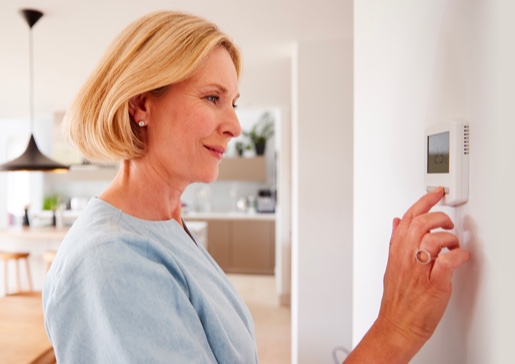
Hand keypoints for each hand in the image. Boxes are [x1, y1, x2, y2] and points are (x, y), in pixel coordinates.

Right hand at [376, 187, 470, 352]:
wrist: (398, 325)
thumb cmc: (396, 299)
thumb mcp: (391, 264)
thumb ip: (395, 241)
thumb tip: (397, 221)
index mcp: (396, 251)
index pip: (408, 217)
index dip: (423, 201)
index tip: (435, 193)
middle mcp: (406, 257)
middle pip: (421, 223)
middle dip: (439, 217)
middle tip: (447, 223)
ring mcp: (419, 270)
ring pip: (434, 239)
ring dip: (449, 238)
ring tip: (453, 245)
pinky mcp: (434, 284)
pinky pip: (447, 262)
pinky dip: (458, 255)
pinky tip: (459, 257)